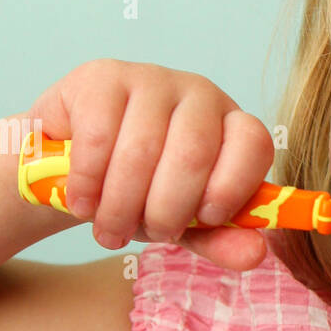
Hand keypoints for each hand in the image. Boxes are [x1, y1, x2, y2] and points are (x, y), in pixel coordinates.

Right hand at [28, 58, 275, 269]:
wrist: (75, 163)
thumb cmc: (142, 190)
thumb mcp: (184, 222)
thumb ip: (220, 239)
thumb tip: (254, 254)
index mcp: (232, 125)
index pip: (254, 144)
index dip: (231, 188)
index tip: (204, 220)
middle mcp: (199, 94)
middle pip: (193, 154)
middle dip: (167, 210)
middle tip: (149, 234)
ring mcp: (151, 79)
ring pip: (142, 149)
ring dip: (121, 205)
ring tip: (110, 230)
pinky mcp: (102, 77)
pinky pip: (98, 136)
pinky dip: (88, 182)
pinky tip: (83, 203)